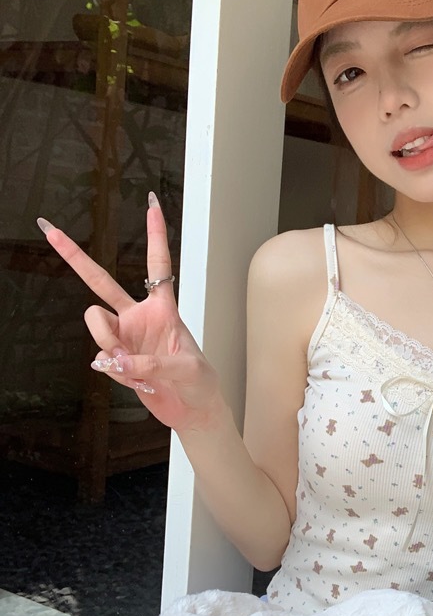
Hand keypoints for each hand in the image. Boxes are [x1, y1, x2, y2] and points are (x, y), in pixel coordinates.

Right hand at [39, 193, 222, 431]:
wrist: (192, 409)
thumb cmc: (199, 382)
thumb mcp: (187, 368)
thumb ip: (153, 363)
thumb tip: (118, 360)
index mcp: (163, 308)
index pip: (158, 265)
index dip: (155, 236)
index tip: (151, 205)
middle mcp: (138, 316)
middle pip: (100, 281)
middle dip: (74, 256)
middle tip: (49, 230)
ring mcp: (124, 337)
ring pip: (95, 325)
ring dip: (108, 344)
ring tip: (131, 366)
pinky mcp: (115, 360)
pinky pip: (102, 359)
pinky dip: (118, 374)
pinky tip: (138, 382)